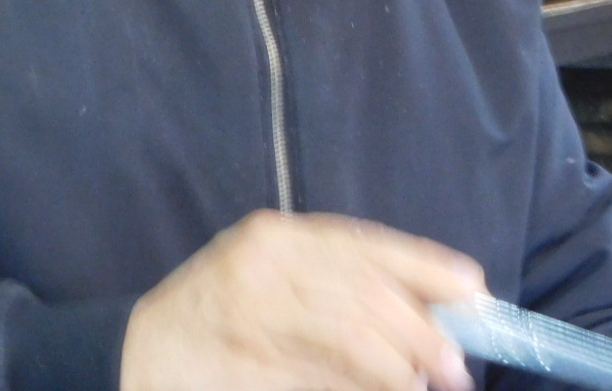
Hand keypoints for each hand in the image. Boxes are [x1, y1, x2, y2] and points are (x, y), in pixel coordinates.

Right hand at [120, 210, 485, 390]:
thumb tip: (430, 310)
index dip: (424, 265)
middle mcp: (262, 263)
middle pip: (363, 291)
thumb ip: (341, 287)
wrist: (139, 354)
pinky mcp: (240, 357)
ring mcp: (246, 310)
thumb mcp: (278, 283)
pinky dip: (354, 387)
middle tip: (455, 366)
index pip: (365, 245)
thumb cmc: (221, 317)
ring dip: (395, 367)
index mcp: (279, 237)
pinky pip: (312, 374)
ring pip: (346, 333)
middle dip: (420, 330)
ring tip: (420, 386)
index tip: (473, 289)